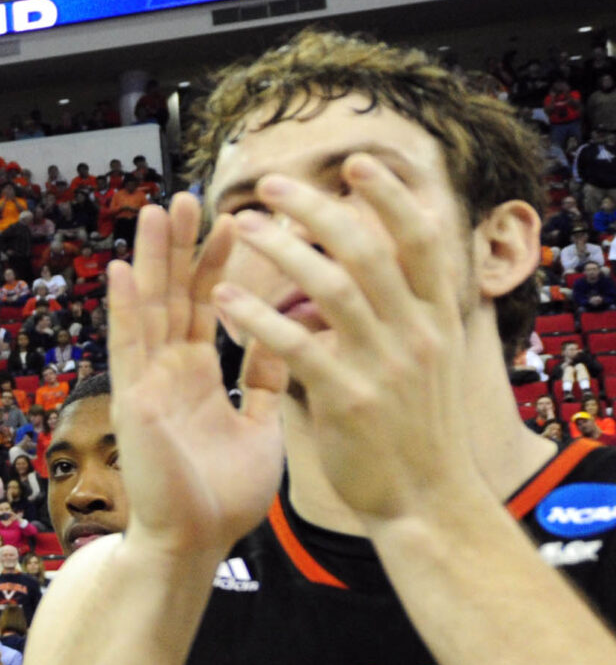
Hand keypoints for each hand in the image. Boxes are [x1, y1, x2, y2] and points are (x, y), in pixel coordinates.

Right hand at [104, 194, 282, 562]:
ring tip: (159, 211)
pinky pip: (128, 349)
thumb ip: (268, 379)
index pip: (208, 305)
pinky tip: (121, 270)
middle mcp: (167, 372)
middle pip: (175, 295)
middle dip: (183, 246)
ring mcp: (147, 384)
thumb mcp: (262, 425)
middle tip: (191, 196)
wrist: (195, 544)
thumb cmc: (225, 496)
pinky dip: (124, 309)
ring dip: (153, 260)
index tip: (237, 218)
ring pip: (150, 309)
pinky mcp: (134, 403)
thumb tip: (288, 335)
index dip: (220, 262)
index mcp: (197, 376)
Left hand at [209, 156, 495, 529]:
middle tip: (273, 184)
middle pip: (371, 249)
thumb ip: (409, 310)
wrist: (425, 501)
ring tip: (238, 226)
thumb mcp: (430, 359)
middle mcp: (419, 332)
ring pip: (334, 287)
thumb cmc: (416, 428)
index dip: (393, 196)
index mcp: (438, 317)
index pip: (423, 238)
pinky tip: (224, 297)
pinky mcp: (350, 399)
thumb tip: (385, 259)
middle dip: (321, 208)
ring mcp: (387, 365)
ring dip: (281, 251)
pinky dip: (259, 317)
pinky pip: (299, 346)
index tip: (358, 163)